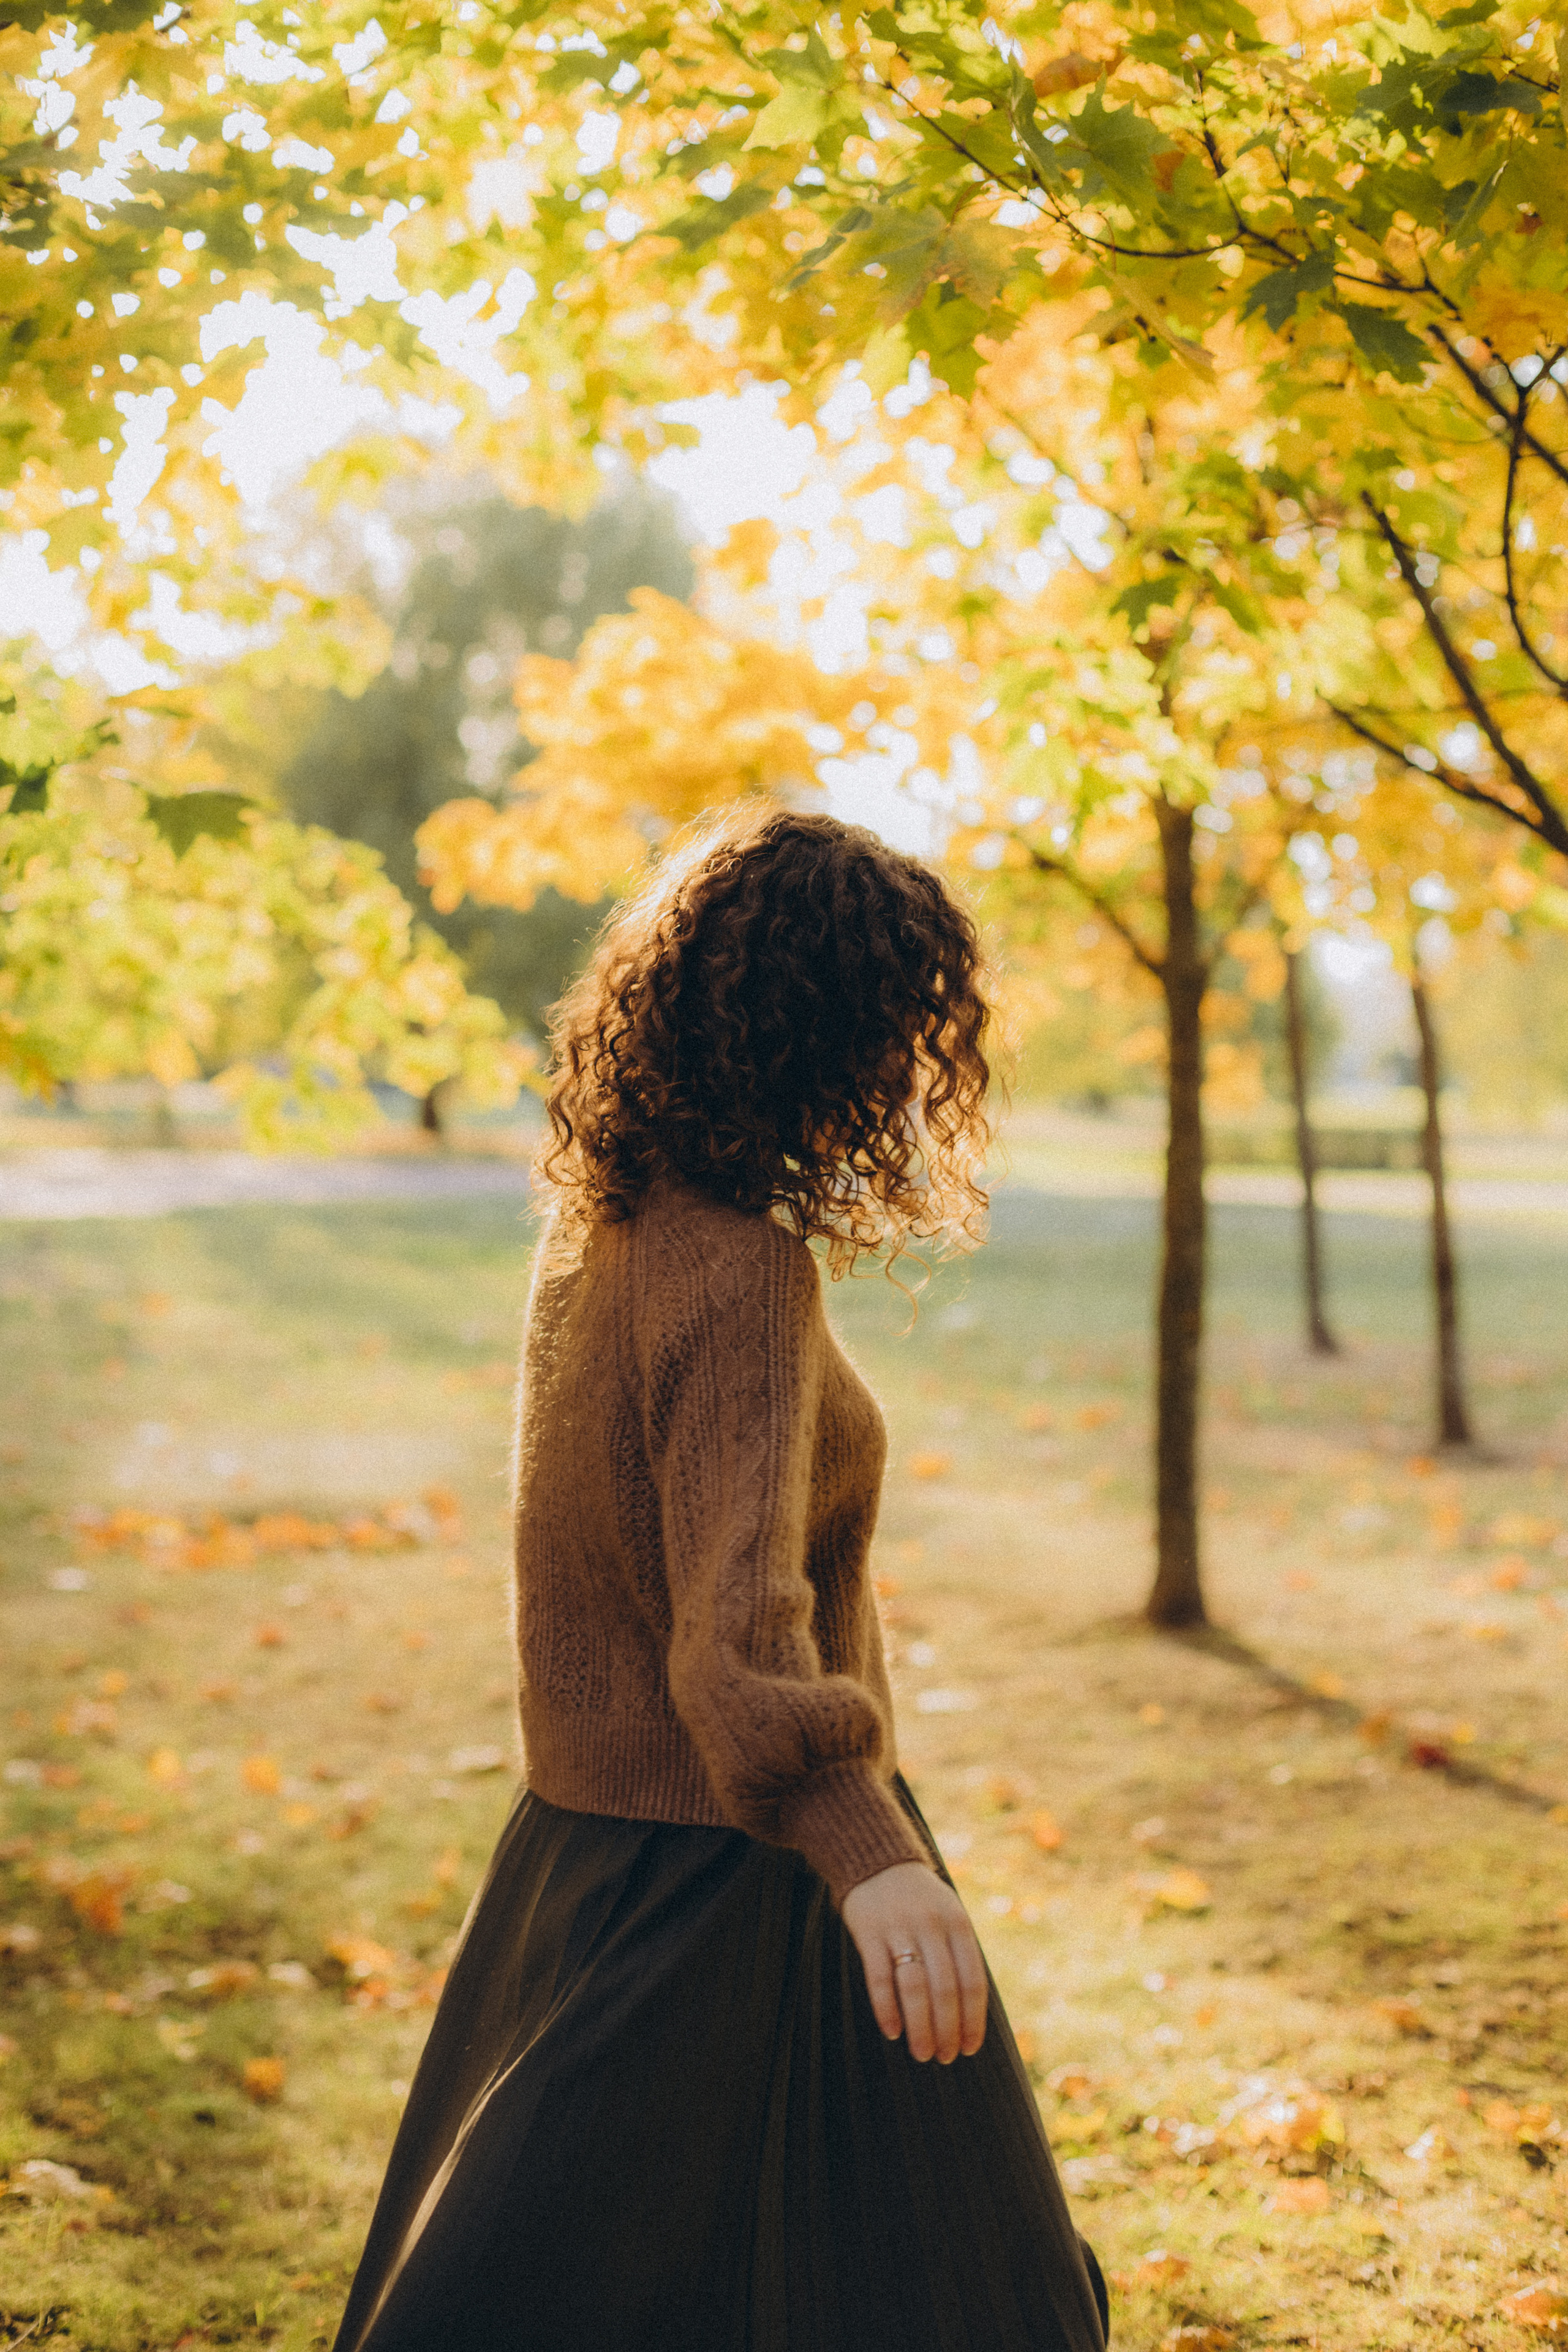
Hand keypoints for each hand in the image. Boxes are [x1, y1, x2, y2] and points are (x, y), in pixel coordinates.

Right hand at [840, 1860, 987, 2063]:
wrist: (878, 1860)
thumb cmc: (921, 1901)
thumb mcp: (950, 1916)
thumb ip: (960, 1955)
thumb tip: (971, 2015)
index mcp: (958, 1924)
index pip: (972, 1980)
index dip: (973, 2019)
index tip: (970, 2049)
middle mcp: (932, 1926)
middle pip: (944, 1989)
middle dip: (947, 2030)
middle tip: (945, 2059)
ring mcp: (899, 1928)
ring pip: (914, 1987)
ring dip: (920, 2026)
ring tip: (922, 2054)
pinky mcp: (869, 1931)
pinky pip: (879, 1976)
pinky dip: (886, 2007)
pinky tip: (892, 2031)